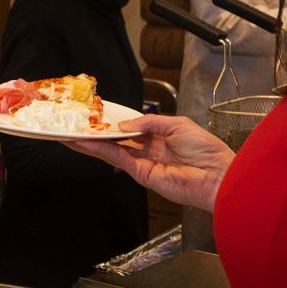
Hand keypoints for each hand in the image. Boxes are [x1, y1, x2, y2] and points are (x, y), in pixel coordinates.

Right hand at [67, 113, 232, 212]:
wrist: (217, 175)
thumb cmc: (205, 149)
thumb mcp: (177, 124)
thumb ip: (149, 122)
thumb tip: (123, 126)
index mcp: (159, 135)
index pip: (131, 127)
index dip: (114, 121)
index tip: (96, 112)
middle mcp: (148, 149)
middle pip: (117, 139)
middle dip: (97, 132)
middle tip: (76, 123)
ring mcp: (143, 162)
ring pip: (111, 150)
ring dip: (90, 142)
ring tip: (70, 134)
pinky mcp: (141, 174)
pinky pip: (117, 159)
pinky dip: (99, 151)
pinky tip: (84, 143)